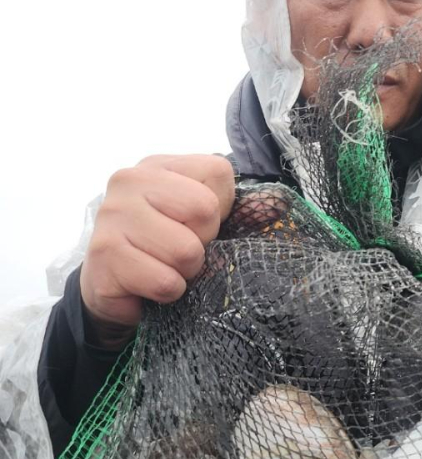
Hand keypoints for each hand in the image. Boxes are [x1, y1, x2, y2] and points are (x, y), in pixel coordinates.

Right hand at [80, 155, 235, 344]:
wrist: (113, 288)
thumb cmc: (165, 250)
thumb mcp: (202, 222)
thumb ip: (239, 210)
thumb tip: (280, 204)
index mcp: (159, 165)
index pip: (218, 173)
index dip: (219, 210)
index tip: (194, 225)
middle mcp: (130, 180)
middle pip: (204, 209)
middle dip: (202, 242)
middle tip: (179, 251)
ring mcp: (111, 215)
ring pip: (186, 251)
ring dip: (185, 272)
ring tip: (164, 267)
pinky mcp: (104, 254)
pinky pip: (166, 282)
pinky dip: (168, 293)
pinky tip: (148, 285)